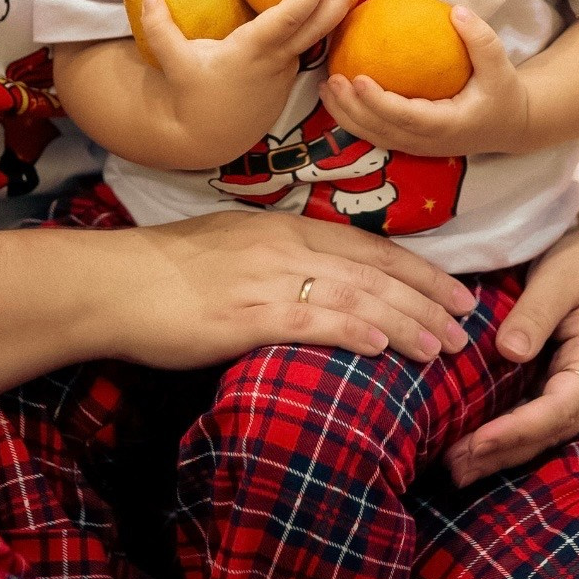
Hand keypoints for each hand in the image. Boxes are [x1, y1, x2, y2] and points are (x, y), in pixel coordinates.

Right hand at [109, 210, 477, 369]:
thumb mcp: (230, 250)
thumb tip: (310, 287)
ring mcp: (268, 280)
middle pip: (375, 271)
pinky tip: (382, 349)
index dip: (418, 270)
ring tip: (442, 348)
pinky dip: (353, 332)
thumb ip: (275, 263)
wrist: (111, 282)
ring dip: (405, 322)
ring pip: (355, 297)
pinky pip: (311, 321)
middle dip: (428, 298)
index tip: (455, 290)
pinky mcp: (246, 315)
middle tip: (467, 323)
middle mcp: (285, 248)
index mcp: (283, 229)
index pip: (368, 246)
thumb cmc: (163, 273)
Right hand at [140, 0, 361, 166]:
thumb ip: (160, 29)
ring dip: (334, 9)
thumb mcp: (173, 64)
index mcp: (253, 51)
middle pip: (318, 27)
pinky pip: (308, 45)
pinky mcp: (288, 75)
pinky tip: (326, 4)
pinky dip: (319, 24)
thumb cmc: (193, 97)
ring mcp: (287, 69)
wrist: (211, 138)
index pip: (288, 19)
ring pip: (318, 36)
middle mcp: (277, 59)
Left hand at [319, 5, 529, 157]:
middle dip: (351, 109)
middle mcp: (427, 142)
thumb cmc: (503, 94)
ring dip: (345, 115)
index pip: (405, 117)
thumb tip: (457, 12)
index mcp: (447, 126)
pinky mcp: (410, 142)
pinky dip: (354, 117)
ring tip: (325, 86)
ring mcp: (417, 147)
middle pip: (380, 130)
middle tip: (332, 79)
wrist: (509, 126)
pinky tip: (338, 94)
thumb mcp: (500, 66)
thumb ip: (481, 40)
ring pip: (373, 136)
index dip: (378, 102)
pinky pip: (377, 132)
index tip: (357, 77)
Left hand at [445, 146, 578, 485]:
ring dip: (500, 453)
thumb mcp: (562, 276)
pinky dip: (504, 434)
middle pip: (546, 432)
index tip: (479, 441)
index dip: (519, 428)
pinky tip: (471, 444)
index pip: (559, 408)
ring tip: (454, 468)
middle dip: (501, 453)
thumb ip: (536, 313)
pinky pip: (532, 417)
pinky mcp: (557, 383)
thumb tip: (508, 352)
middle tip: (453, 468)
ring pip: (539, 433)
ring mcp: (576, 388)